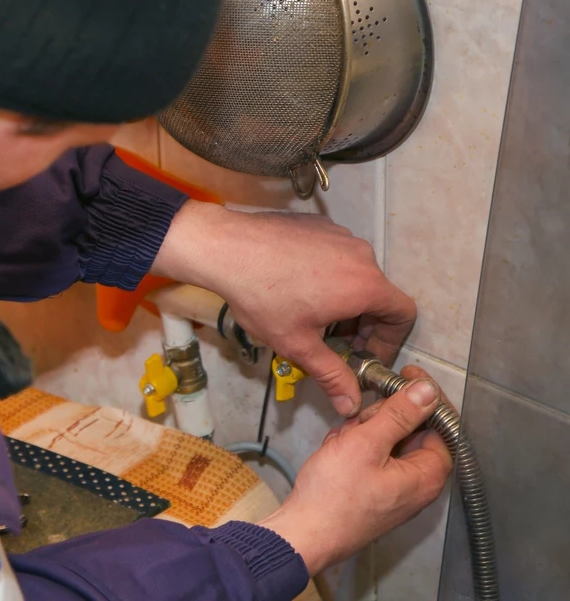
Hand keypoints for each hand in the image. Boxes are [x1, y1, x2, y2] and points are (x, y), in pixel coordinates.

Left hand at [152, 202, 415, 415]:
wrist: (227, 248)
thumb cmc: (262, 296)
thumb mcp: (298, 344)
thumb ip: (331, 375)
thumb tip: (351, 403)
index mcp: (366, 285)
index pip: (403, 314)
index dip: (390, 341)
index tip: (365, 355)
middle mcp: (361, 255)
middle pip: (379, 295)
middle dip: (362, 325)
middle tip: (335, 344)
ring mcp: (340, 236)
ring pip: (356, 275)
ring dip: (344, 301)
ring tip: (311, 318)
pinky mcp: (320, 226)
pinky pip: (336, 256)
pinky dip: (329, 277)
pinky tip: (296, 290)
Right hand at [256, 368, 453, 573]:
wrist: (303, 534)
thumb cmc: (333, 496)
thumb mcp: (365, 444)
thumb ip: (400, 414)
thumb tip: (428, 392)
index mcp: (426, 475)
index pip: (442, 424)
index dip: (426, 397)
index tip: (408, 376)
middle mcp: (416, 484)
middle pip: (412, 431)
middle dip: (382, 419)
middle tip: (358, 423)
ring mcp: (394, 489)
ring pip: (387, 442)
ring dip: (362, 433)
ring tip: (339, 444)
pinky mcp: (373, 492)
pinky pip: (371, 458)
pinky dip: (353, 449)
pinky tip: (335, 453)